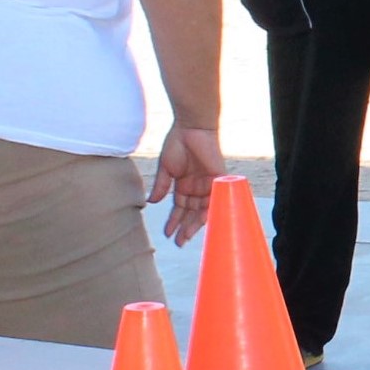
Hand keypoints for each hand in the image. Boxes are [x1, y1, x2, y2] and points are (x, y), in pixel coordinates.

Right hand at [150, 124, 225, 245]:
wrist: (192, 127)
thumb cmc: (178, 144)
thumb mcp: (166, 168)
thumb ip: (161, 186)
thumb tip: (151, 203)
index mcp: (184, 184)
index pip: (180, 208)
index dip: (174, 222)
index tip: (168, 235)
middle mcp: (197, 187)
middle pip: (192, 212)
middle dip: (185, 227)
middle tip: (179, 243)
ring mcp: (208, 183)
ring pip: (202, 209)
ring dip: (194, 224)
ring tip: (185, 237)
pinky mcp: (218, 178)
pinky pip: (215, 198)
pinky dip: (208, 210)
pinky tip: (200, 222)